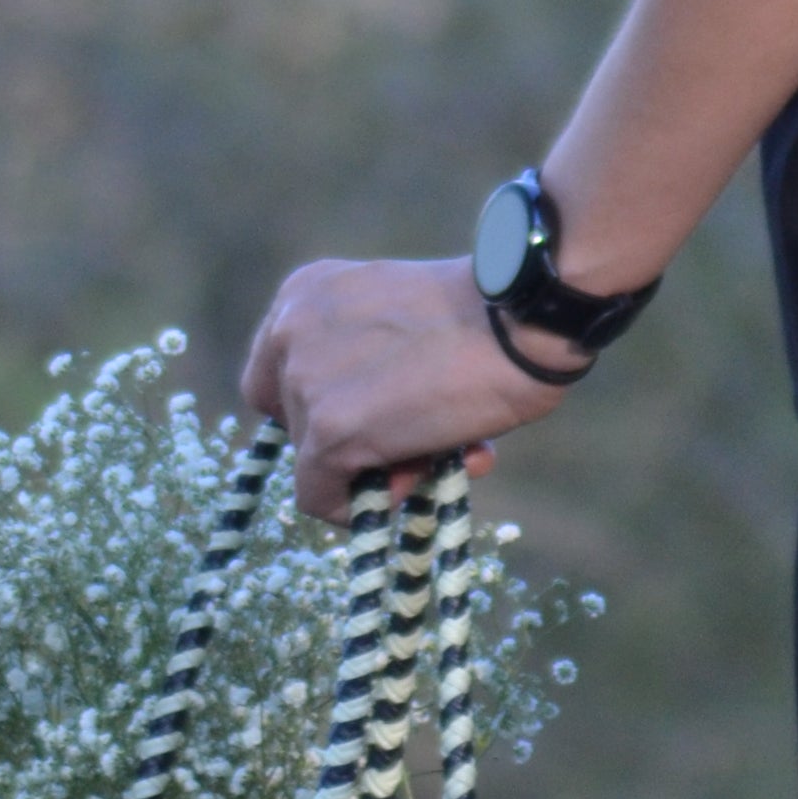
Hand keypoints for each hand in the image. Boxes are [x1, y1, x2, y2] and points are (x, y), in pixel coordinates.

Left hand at [239, 256, 575, 520]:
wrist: (521, 318)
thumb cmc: (489, 315)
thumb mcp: (405, 318)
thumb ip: (374, 364)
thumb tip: (384, 440)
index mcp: (307, 291)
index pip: (276, 372)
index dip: (321, 405)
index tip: (370, 417)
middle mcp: (290, 330)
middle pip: (295, 419)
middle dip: (355, 440)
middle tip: (420, 441)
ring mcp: (304, 382)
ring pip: (315, 460)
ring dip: (376, 467)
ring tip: (443, 450)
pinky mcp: (326, 431)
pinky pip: (320, 496)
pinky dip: (361, 507)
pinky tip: (417, 483)